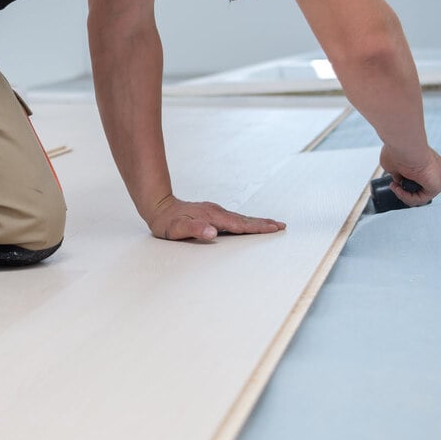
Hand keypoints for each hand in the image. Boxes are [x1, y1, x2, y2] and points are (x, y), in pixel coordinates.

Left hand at [148, 195, 286, 241]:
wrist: (159, 207)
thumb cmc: (167, 222)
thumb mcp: (176, 229)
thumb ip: (194, 230)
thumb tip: (212, 232)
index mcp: (212, 217)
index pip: (239, 225)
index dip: (257, 227)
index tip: (274, 228)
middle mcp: (217, 212)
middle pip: (244, 219)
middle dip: (263, 223)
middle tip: (282, 226)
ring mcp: (215, 212)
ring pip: (241, 218)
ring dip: (257, 222)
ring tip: (272, 225)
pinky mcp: (213, 213)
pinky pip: (234, 218)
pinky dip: (246, 221)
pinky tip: (249, 225)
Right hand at [379, 145, 440, 206]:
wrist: (405, 145)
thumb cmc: (399, 150)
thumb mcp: (395, 163)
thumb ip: (398, 172)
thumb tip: (397, 180)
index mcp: (428, 162)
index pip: (419, 179)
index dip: (405, 184)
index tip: (394, 181)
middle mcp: (436, 169)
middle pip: (421, 189)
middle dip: (405, 191)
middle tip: (395, 186)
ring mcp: (439, 176)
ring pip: (422, 196)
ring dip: (406, 195)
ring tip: (395, 188)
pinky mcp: (438, 185)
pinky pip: (423, 198)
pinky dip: (409, 197)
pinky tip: (399, 189)